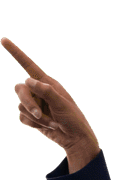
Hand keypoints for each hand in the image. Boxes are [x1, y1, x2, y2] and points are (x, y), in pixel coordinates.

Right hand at [2, 37, 99, 170]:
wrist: (75, 140)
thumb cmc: (74, 120)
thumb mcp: (63, 104)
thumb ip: (46, 91)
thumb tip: (28, 80)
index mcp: (47, 83)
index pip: (28, 65)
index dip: (15, 53)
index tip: (3, 40)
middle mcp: (38, 91)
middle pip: (20, 89)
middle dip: (28, 103)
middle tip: (40, 114)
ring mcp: (34, 104)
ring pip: (21, 106)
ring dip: (37, 118)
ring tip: (53, 123)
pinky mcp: (31, 117)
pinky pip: (22, 117)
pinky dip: (34, 124)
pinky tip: (46, 127)